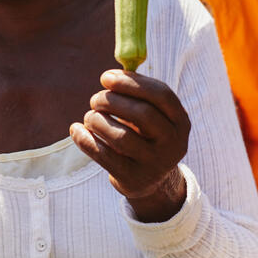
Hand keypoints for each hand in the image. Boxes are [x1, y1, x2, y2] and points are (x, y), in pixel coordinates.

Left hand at [70, 70, 189, 221]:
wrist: (152, 181)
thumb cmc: (146, 136)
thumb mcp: (152, 116)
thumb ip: (137, 94)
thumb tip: (111, 75)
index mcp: (181, 122)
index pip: (161, 94)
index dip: (131, 82)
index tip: (105, 77)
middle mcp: (173, 144)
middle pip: (142, 114)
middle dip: (112, 101)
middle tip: (95, 99)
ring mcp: (154, 164)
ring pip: (121, 137)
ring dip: (97, 120)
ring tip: (90, 116)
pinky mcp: (133, 179)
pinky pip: (104, 156)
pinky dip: (85, 139)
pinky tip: (76, 129)